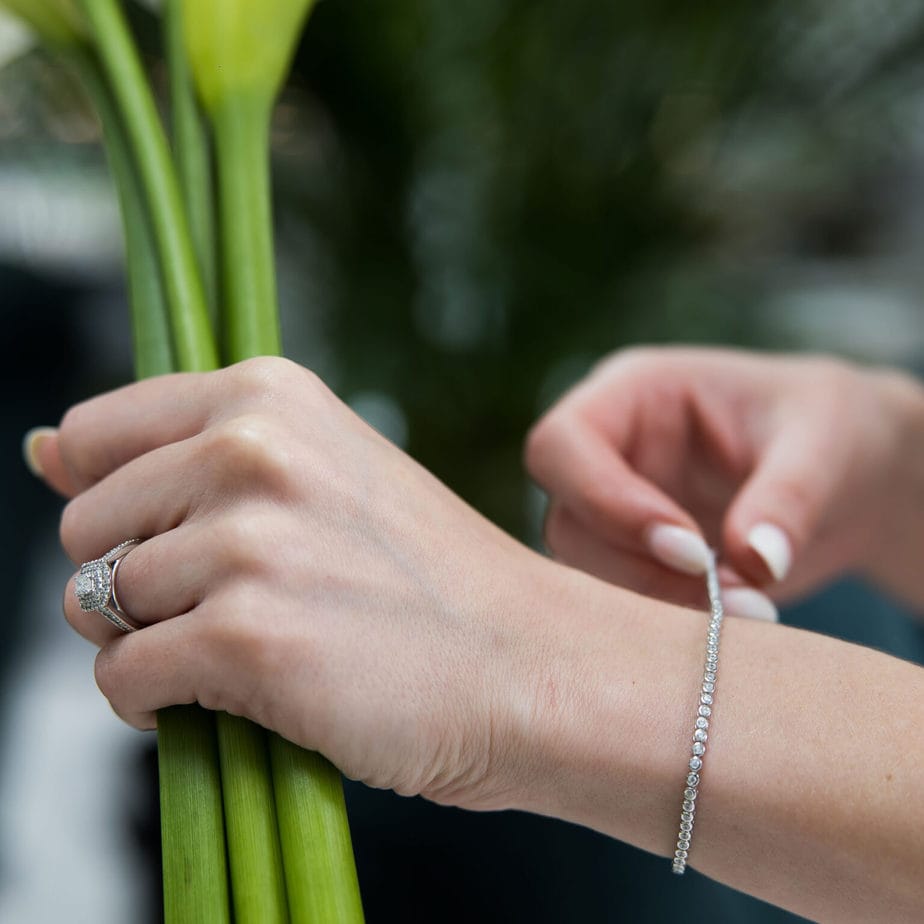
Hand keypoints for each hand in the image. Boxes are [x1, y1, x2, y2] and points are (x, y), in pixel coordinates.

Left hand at [31, 357, 551, 809]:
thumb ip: (182, 455)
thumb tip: (42, 450)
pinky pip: (121, 679)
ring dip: (152, 642)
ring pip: (97, 606)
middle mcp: (250, 451)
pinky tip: (232, 698)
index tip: (169, 536)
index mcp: (268, 394)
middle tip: (228, 603)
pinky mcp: (244, 639)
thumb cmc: (426, 575)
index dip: (118, 500)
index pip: (96, 433)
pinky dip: (155, 704)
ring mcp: (246, 544)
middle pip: (85, 527)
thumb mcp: (321, 472)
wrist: (526, 660)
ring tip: (247, 649)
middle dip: (133, 577)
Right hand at [525, 346, 923, 613]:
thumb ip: (790, 494)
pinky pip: (619, 598)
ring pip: (583, 568)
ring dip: (651, 601)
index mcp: (634, 392)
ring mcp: (617, 507)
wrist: (851, 478)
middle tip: (718, 594)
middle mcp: (610, 450)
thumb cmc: (835, 430)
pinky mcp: (636, 558)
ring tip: (745, 608)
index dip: (604, 499)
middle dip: (632, 566)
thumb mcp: (827, 442)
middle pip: (564, 516)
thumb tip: (756, 561)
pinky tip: (731, 619)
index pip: (562, 442)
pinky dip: (667, 619)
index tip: (690, 549)